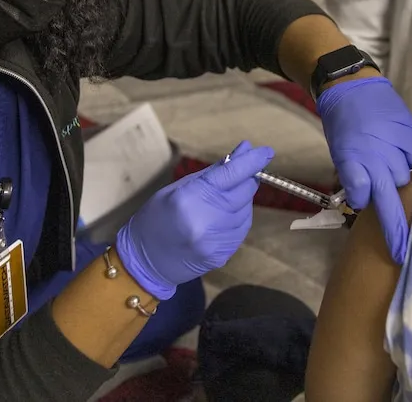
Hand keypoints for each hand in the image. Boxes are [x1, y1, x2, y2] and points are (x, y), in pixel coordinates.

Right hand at [113, 141, 272, 299]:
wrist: (145, 261)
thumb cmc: (156, 217)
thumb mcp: (179, 187)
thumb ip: (213, 172)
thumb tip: (243, 151)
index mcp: (189, 199)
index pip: (230, 174)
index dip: (252, 161)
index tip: (267, 152)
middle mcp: (205, 221)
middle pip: (243, 192)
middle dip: (247, 178)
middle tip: (244, 170)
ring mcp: (215, 241)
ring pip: (246, 210)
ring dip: (241, 199)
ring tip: (222, 198)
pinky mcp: (222, 255)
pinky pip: (241, 228)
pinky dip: (238, 217)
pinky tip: (223, 215)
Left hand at [317, 77, 411, 264]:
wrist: (353, 86)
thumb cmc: (342, 124)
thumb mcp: (340, 152)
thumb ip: (354, 175)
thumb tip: (365, 197)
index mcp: (350, 162)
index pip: (360, 197)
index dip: (367, 211)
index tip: (380, 232)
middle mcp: (374, 158)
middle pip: (389, 199)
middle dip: (396, 227)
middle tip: (400, 250)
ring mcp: (394, 147)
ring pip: (404, 179)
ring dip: (396, 178)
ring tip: (386, 163)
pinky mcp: (410, 135)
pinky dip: (407, 159)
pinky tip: (398, 149)